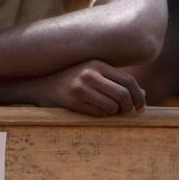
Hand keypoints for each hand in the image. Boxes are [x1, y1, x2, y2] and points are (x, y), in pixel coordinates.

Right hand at [31, 60, 146, 115]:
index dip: (139, 96)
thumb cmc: (69, 80)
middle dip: (129, 107)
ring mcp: (80, 87)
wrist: (36, 84)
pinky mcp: (71, 101)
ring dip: (115, 113)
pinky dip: (102, 116)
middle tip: (126, 112)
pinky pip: (98, 113)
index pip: (129, 80)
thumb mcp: (92, 74)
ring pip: (112, 106)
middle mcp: (90, 73)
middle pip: (124, 94)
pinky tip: (96, 112)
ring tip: (109, 112)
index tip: (141, 107)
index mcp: (97, 64)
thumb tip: (142, 94)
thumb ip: (115, 81)